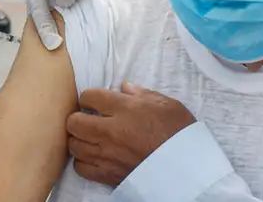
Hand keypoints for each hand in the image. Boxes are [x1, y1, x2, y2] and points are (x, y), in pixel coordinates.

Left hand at [65, 83, 195, 186]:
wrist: (188, 169)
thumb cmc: (180, 134)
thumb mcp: (167, 105)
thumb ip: (142, 93)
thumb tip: (124, 87)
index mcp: (124, 109)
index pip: (88, 96)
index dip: (89, 97)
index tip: (94, 102)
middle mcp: (110, 130)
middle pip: (73, 121)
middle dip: (78, 117)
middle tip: (88, 119)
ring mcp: (107, 154)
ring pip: (74, 145)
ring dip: (79, 139)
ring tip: (90, 138)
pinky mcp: (108, 175)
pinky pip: (81, 168)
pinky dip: (83, 162)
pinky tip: (94, 157)